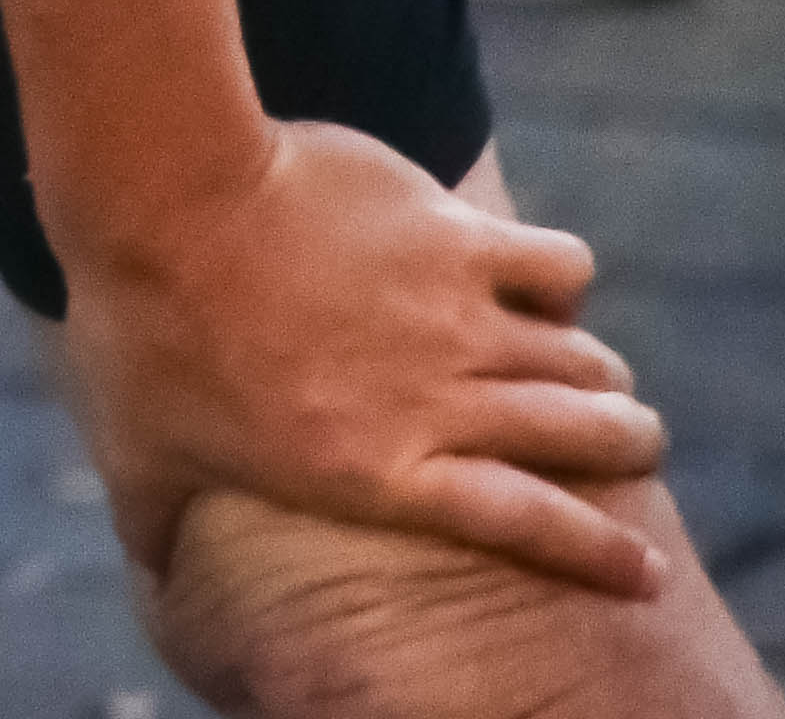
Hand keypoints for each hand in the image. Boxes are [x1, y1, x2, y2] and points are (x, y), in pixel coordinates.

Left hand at [55, 122, 672, 600]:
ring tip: (593, 369)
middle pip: (585, 434)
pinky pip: (557, 262)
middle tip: (629, 438)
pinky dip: (562, 275)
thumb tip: (152, 583)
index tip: (645, 571)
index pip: (529, 525)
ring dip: (596, 368)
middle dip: (624, 442)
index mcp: (380, 474)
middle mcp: (441, 404)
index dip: (600, 553)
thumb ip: (162, 531)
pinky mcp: (457, 234)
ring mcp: (459, 315)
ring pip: (582, 356)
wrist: (167, 200)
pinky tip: (545, 275)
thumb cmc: (142, 336)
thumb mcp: (139, 460)